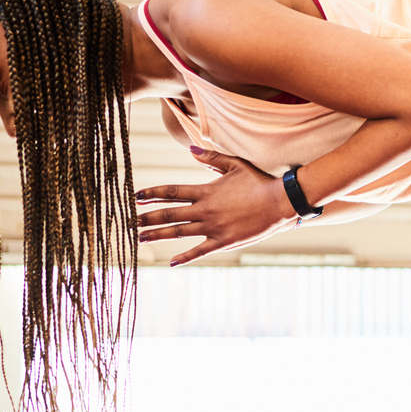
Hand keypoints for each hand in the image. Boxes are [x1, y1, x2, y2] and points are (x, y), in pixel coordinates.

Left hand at [134, 148, 299, 265]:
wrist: (280, 202)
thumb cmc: (259, 182)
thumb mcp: (235, 165)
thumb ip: (211, 159)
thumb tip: (191, 149)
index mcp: (205, 191)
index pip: (172, 192)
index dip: (152, 193)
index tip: (136, 197)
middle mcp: (205, 210)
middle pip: (169, 214)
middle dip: (148, 217)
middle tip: (131, 222)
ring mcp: (213, 227)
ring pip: (179, 232)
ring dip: (158, 235)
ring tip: (141, 238)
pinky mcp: (224, 242)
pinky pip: (200, 251)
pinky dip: (185, 257)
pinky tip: (172, 262)